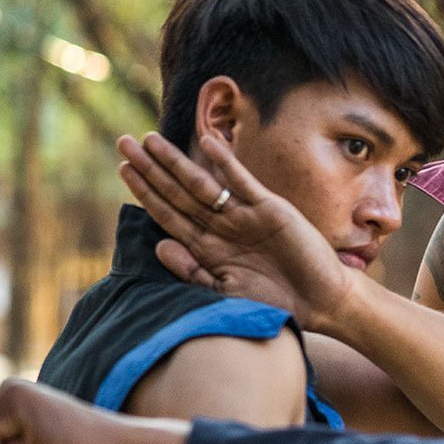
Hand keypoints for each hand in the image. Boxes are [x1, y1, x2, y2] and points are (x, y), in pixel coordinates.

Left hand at [117, 131, 354, 329]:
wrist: (320, 301)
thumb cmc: (275, 303)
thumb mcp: (225, 294)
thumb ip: (191, 272)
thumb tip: (158, 246)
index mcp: (208, 247)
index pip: (168, 213)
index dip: (145, 192)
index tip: (124, 169)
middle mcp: (222, 226)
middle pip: (177, 193)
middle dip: (150, 169)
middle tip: (123, 143)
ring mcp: (245, 215)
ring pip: (202, 184)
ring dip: (176, 161)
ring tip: (149, 140)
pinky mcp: (270, 208)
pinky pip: (242, 182)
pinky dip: (226, 163)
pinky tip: (207, 143)